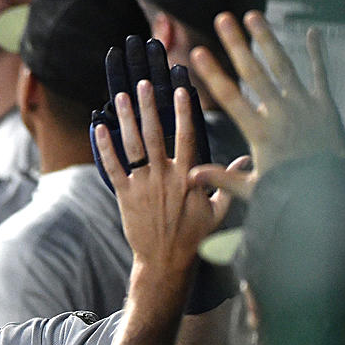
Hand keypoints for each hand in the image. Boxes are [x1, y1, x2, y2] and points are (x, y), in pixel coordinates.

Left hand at [94, 80, 227, 274]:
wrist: (166, 261)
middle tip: (144, 83)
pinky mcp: (125, 196)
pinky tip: (98, 128)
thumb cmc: (194, 236)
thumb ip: (229, 183)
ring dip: (127, 120)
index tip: (180, 88)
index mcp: (188, 176)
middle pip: (156, 135)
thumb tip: (246, 160)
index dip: (183, 111)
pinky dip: (105, 147)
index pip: (187, 136)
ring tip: (123, 96)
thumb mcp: (218, 210)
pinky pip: (113, 167)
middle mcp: (165, 177)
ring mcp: (143, 185)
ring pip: (133, 146)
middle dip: (150, 107)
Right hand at [189, 10, 344, 198]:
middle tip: (223, 19)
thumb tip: (191, 175)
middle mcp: (281, 113)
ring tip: (253, 16)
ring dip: (267, 39)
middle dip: (236, 44)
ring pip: (282, 66)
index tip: (198, 54)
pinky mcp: (325, 105)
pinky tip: (312, 33)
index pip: (230, 97)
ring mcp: (304, 106)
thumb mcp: (253, 190)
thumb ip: (222, 179)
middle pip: (254, 72)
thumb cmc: (291, 192)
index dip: (212, 74)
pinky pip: (320, 74)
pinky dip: (316, 53)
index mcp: (260, 132)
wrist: (332, 192)